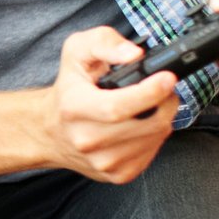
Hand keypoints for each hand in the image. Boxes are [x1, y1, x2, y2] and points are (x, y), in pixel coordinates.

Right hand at [42, 27, 178, 183]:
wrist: (51, 130)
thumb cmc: (69, 88)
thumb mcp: (77, 51)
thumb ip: (105, 43)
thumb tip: (134, 54)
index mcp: (74, 107)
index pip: (117, 107)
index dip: (149, 93)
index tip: (167, 79)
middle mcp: (87, 139)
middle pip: (146, 125)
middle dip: (166, 102)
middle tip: (165, 88)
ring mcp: (103, 162)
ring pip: (154, 138)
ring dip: (163, 118)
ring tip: (152, 104)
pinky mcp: (117, 175)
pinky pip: (152, 153)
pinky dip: (156, 135)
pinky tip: (144, 124)